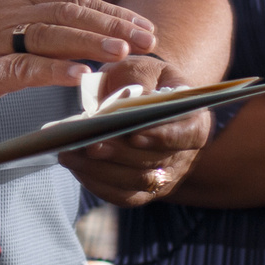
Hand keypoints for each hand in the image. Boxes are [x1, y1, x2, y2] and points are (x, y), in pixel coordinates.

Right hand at [0, 0, 156, 131]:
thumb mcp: (3, 36)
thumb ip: (40, 34)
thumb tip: (87, 42)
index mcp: (16, 2)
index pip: (73, 0)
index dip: (111, 12)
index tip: (144, 25)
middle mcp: (7, 14)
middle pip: (69, 12)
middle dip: (112, 24)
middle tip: (147, 37)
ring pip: (50, 35)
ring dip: (91, 42)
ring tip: (124, 51)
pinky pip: (23, 68)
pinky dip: (54, 70)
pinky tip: (80, 77)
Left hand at [60, 57, 212, 206]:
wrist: (140, 97)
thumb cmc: (142, 80)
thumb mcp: (144, 69)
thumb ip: (139, 79)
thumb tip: (130, 97)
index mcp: (194, 121)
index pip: (187, 134)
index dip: (163, 136)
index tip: (136, 134)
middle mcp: (184, 155)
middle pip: (155, 161)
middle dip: (120, 153)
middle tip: (91, 143)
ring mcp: (165, 177)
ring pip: (135, 181)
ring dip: (101, 169)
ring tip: (70, 153)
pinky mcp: (143, 191)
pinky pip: (121, 195)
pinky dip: (96, 183)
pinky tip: (74, 166)